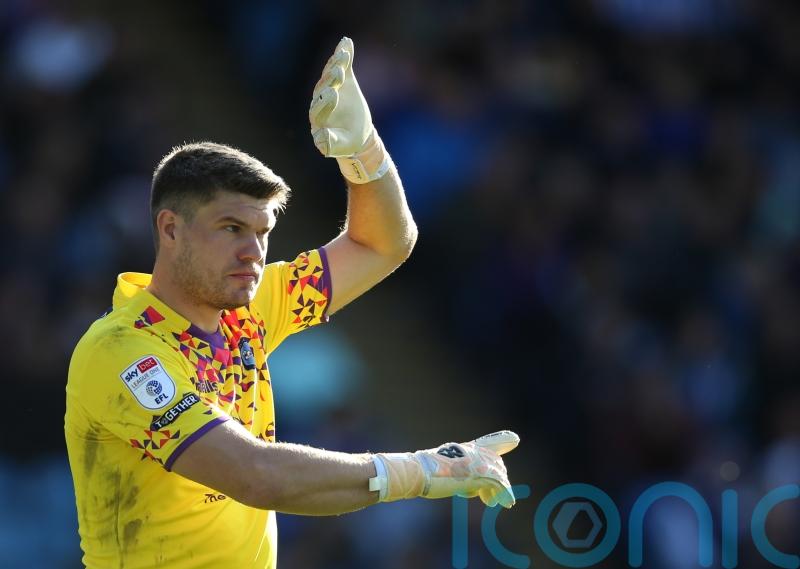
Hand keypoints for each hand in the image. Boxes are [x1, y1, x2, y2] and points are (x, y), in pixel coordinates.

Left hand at [309, 37, 389, 182]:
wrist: (356, 135)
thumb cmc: (346, 143)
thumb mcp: (339, 147)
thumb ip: (330, 145)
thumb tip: (320, 139)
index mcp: (317, 117)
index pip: (318, 107)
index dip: (325, 101)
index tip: (334, 94)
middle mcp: (320, 100)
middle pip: (323, 87)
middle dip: (330, 79)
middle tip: (338, 72)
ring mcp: (331, 88)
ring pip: (330, 74)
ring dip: (336, 63)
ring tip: (343, 54)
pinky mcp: (342, 81)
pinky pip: (342, 66)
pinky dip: (344, 55)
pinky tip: (347, 43)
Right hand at [370, 430, 519, 507]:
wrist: (416, 472)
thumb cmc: (423, 473)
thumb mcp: (443, 468)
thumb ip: (458, 472)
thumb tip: (466, 485)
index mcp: (463, 449)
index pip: (487, 442)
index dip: (503, 440)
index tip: (515, 439)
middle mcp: (472, 452)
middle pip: (496, 462)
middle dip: (499, 479)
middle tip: (490, 499)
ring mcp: (475, 461)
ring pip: (499, 474)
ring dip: (500, 490)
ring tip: (494, 503)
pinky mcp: (477, 473)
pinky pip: (499, 484)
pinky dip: (504, 494)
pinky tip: (505, 504)